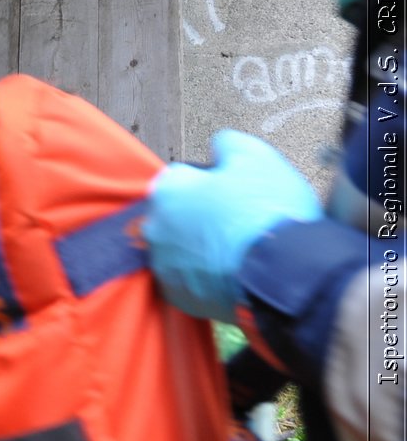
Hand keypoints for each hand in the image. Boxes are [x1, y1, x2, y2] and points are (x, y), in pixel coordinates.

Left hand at [145, 130, 321, 321]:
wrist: (284, 272)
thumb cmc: (268, 213)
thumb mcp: (255, 156)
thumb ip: (228, 144)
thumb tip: (219, 146)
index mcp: (167, 190)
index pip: (180, 179)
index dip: (209, 183)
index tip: (229, 192)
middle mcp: (155, 227)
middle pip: (176, 215)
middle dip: (199, 217)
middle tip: (235, 223)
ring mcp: (164, 264)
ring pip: (179, 249)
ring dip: (200, 248)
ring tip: (236, 250)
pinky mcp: (178, 296)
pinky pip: (188, 280)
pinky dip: (204, 276)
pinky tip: (230, 272)